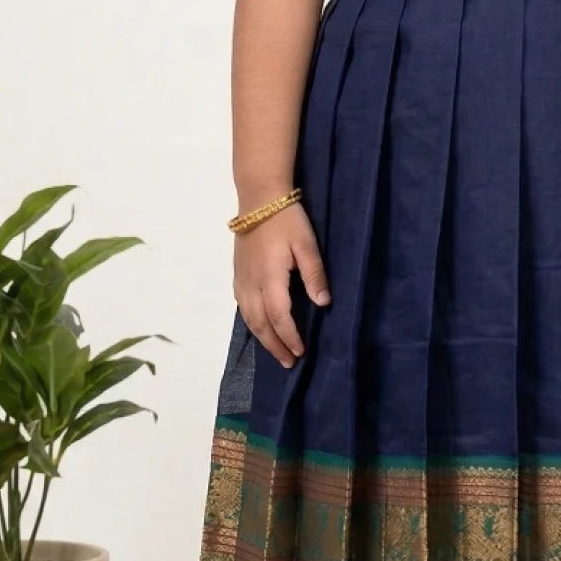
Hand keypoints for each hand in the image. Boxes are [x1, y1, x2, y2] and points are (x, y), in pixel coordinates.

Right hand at [233, 201, 330, 367]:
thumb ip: (314, 274)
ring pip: (248, 317)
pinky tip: (260, 326)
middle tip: (290, 362)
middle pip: (260, 324)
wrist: (259, 198)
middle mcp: (250, 284)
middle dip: (275, 345)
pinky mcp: (237, 274)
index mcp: (269, 279)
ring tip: (276, 351)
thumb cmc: (287, 220)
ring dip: (262, 338)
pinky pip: (242, 307)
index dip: (289, 337)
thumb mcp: (307, 244)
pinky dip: (252, 322)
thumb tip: (323, 303)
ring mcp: (241, 279)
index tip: (301, 352)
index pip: (279, 317)